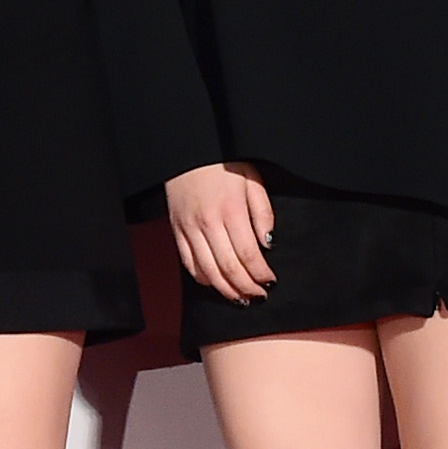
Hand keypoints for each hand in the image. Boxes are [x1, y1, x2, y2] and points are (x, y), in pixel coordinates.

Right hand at [165, 160, 274, 301]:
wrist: (188, 150)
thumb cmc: (224, 163)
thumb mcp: (252, 179)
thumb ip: (262, 212)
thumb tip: (268, 243)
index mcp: (230, 210)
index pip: (247, 254)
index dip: (260, 274)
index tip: (271, 282)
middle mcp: (208, 223)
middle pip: (228, 268)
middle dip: (246, 288)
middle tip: (259, 296)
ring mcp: (189, 228)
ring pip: (208, 271)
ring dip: (226, 290)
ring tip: (241, 298)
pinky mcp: (176, 230)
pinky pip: (188, 263)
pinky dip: (203, 278)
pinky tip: (216, 283)